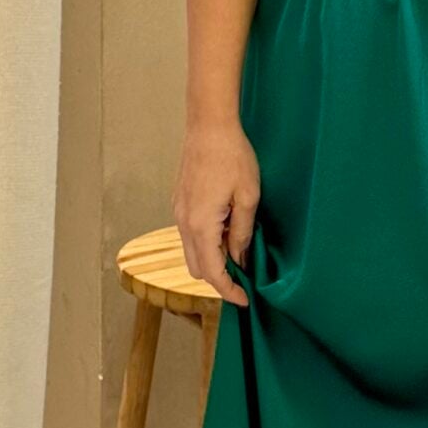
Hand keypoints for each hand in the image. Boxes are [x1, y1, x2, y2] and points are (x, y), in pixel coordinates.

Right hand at [175, 120, 260, 305]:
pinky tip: (226, 234)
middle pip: (196, 268)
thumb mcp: (248, 197)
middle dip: (218, 280)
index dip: (228, 291)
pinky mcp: (179, 204)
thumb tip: (240, 258)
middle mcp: (184, 223)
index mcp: (201, 225)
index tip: (244, 300)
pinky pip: (189, 236)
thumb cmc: (232, 157)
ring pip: (191, 253)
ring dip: (212, 261)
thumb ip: (242, 232)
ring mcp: (178, 213)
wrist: (209, 127)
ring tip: (238, 254)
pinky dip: (205, 245)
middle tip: (244, 280)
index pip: (212, 272)